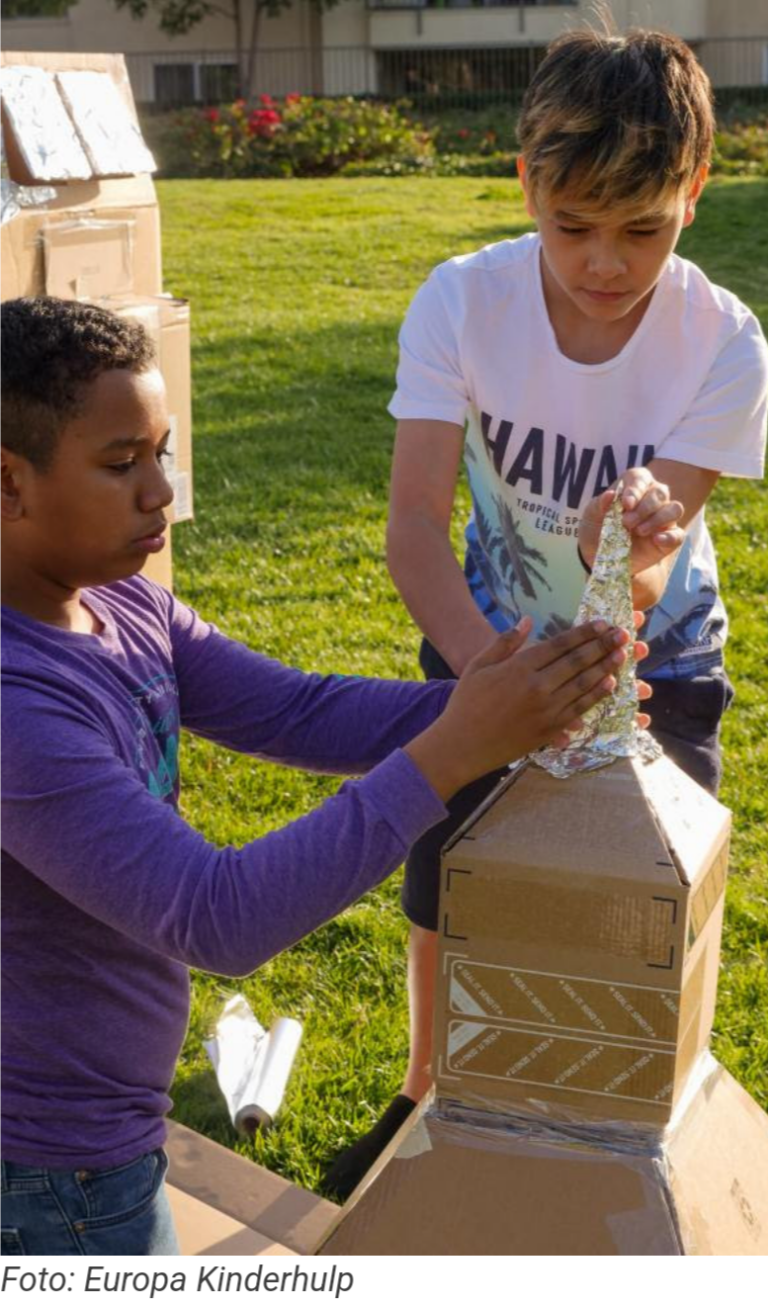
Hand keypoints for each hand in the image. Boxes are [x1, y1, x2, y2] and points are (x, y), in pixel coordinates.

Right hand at [405, 616, 638, 799]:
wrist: (462, 746)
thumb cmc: (465, 703)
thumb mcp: (478, 666)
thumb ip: (504, 642)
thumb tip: (527, 621)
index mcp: (519, 667)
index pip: (560, 645)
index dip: (583, 633)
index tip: (601, 624)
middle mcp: (537, 686)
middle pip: (577, 661)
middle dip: (602, 645)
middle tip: (622, 634)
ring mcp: (546, 709)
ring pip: (584, 684)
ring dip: (606, 667)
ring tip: (623, 654)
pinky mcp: (550, 729)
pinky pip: (580, 709)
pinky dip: (597, 695)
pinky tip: (610, 684)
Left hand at [578, 468, 685, 579]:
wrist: (600, 557)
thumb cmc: (597, 529)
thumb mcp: (591, 516)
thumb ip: (599, 504)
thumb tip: (610, 494)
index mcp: (634, 485)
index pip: (641, 478)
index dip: (636, 489)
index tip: (626, 504)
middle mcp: (652, 497)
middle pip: (660, 492)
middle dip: (644, 507)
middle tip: (626, 523)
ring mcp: (663, 518)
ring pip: (675, 509)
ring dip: (657, 519)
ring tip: (638, 531)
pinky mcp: (669, 538)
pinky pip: (678, 534)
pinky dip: (670, 536)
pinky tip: (656, 540)